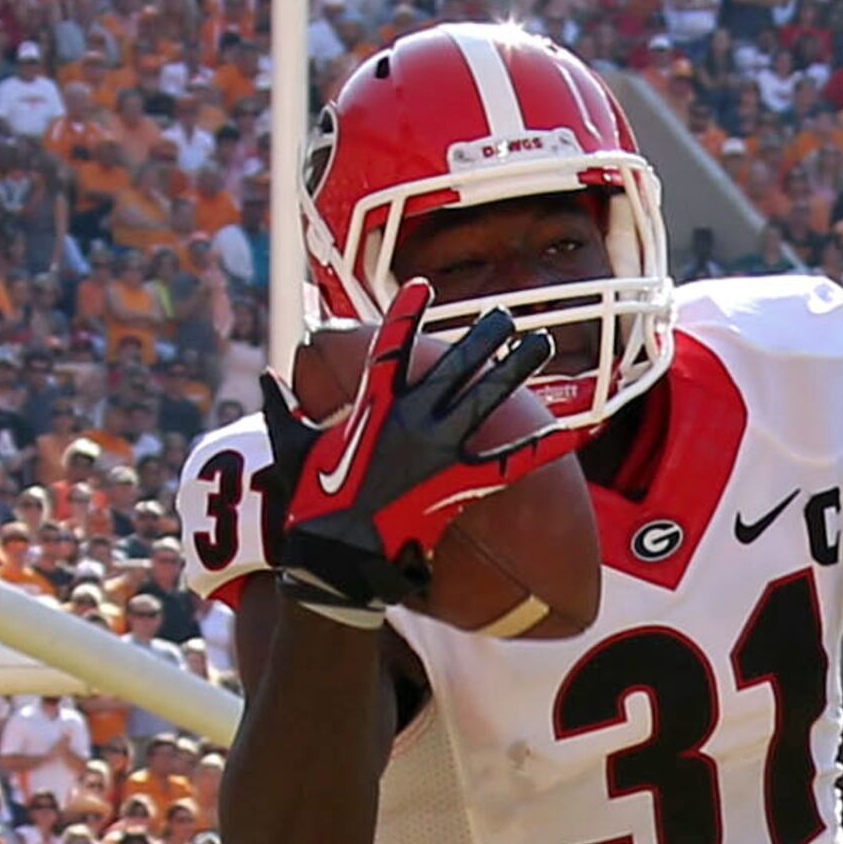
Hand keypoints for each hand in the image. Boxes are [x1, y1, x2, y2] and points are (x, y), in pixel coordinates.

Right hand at [256, 281, 578, 622]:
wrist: (333, 556)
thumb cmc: (308, 507)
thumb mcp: (289, 448)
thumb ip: (282, 410)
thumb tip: (268, 381)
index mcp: (371, 405)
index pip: (389, 346)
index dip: (407, 315)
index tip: (423, 287)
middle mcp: (410, 417)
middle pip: (454, 365)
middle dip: (481, 337)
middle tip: (505, 315)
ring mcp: (436, 448)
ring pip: (486, 397)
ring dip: (515, 369)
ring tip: (541, 343)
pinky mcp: (455, 483)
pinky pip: (508, 464)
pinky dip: (542, 449)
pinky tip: (574, 434)